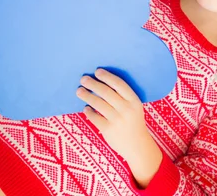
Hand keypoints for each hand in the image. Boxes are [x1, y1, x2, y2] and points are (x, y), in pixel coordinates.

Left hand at [77, 69, 162, 186]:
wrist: (137, 145)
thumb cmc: (134, 122)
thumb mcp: (135, 107)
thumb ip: (123, 97)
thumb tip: (102, 83)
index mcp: (134, 101)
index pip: (119, 84)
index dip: (107, 77)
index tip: (97, 71)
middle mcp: (126, 109)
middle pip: (106, 92)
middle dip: (93, 84)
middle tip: (83, 79)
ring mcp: (117, 120)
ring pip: (98, 104)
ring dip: (87, 95)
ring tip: (79, 91)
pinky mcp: (108, 130)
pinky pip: (94, 117)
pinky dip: (88, 111)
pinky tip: (86, 108)